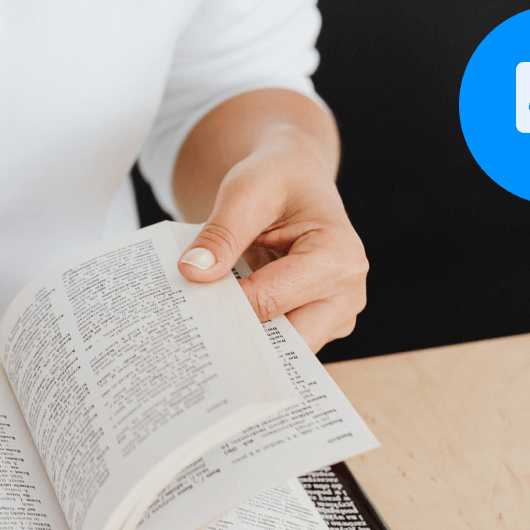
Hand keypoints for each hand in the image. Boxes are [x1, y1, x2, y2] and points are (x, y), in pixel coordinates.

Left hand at [174, 127, 367, 352]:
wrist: (295, 178)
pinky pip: (282, 341)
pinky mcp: (321, 322)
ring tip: (201, 323)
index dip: (222, 306)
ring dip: (243, 341)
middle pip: (284, 339)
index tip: (182, 305)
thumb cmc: (277, 179)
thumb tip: (192, 273)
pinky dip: (252, 334)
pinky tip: (221, 320)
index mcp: (338, 258)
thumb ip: (221, 234)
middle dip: (236, 336)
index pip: (269, 302)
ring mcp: (336, 313)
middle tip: (187, 327)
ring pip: (283, 350)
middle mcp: (347, 293)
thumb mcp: (245, 192)